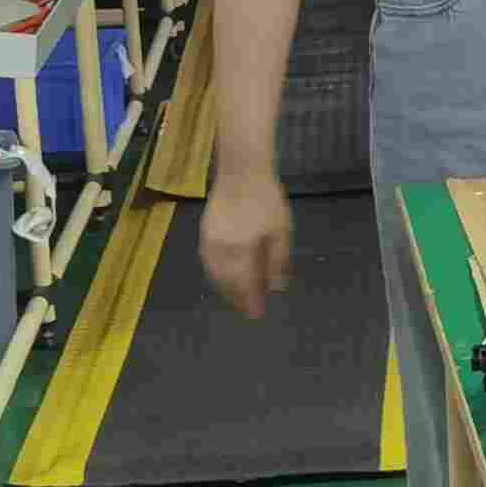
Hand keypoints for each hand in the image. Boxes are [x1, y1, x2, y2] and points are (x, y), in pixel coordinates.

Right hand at [200, 173, 293, 319]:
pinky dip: (214, 274)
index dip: (251, 300)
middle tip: (247, 311)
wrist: (241, 172)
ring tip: (235, 299)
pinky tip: (221, 277)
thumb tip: (277, 288)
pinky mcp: (204, 232)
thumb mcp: (281, 231)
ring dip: (224, 289)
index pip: (245, 284)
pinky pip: (207, 261)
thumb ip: (278, 260)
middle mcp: (222, 249)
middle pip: (227, 282)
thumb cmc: (267, 200)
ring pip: (214, 274)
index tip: (257, 314)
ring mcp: (210, 241)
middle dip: (237, 298)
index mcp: (243, 249)